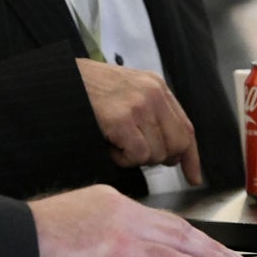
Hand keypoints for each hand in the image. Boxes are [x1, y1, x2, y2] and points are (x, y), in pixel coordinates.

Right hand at [30, 185, 242, 256]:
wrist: (16, 237)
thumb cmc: (33, 239)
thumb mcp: (71, 230)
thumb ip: (95, 239)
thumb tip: (103, 255)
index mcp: (107, 201)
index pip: (155, 218)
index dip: (182, 232)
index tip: (199, 243)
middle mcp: (119, 206)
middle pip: (174, 225)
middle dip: (206, 241)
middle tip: (229, 254)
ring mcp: (121, 223)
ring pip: (179, 238)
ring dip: (210, 254)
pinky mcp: (120, 244)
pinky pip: (167, 256)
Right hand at [76, 58, 200, 183]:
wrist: (62, 79)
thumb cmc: (91, 90)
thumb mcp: (130, 92)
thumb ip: (154, 115)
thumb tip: (174, 155)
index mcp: (157, 86)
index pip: (186, 127)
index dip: (191, 156)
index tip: (194, 177)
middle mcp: (154, 94)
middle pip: (177, 144)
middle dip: (159, 158)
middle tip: (136, 152)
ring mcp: (139, 106)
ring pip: (156, 154)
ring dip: (135, 157)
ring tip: (116, 141)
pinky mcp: (122, 120)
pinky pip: (137, 156)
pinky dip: (122, 159)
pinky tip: (110, 144)